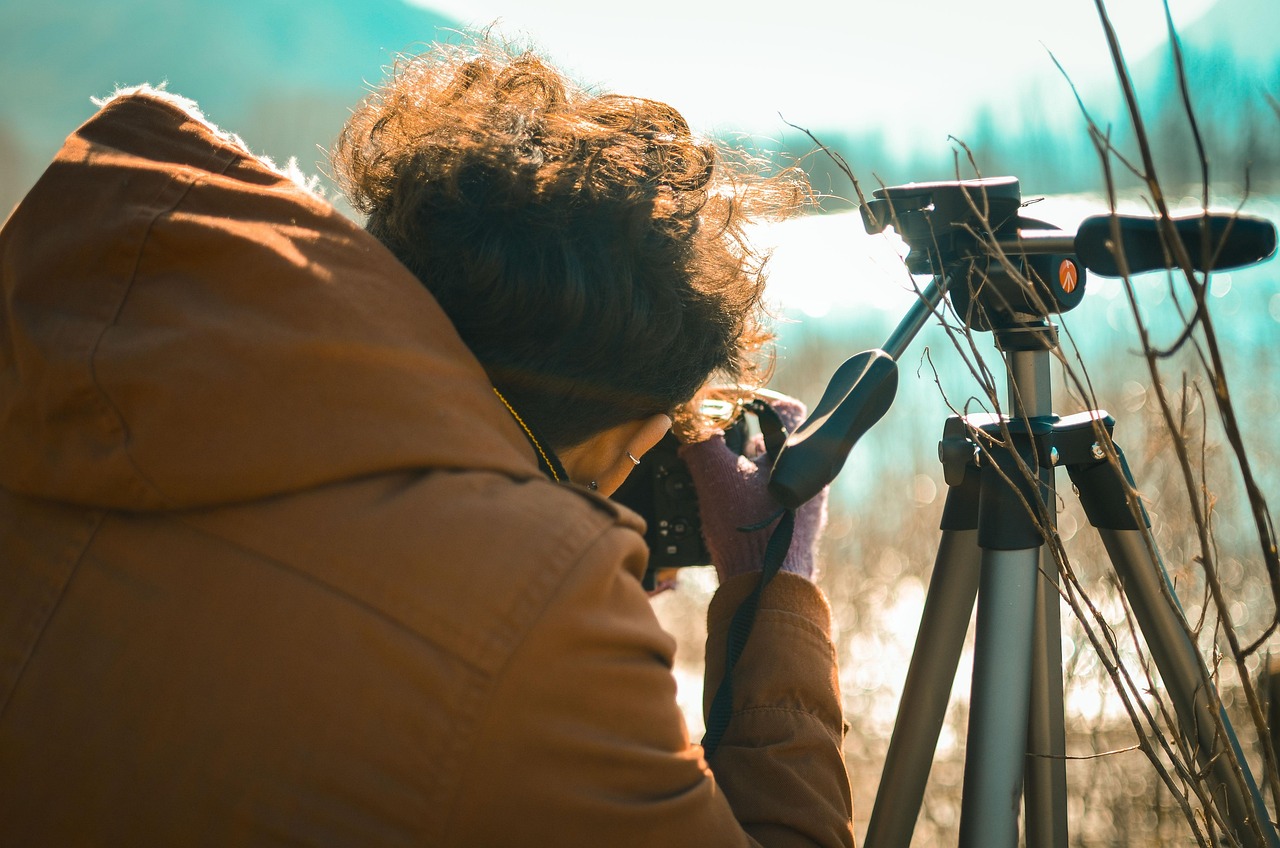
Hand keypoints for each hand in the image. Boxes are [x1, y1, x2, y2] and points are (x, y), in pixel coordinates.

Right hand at [677, 394, 827, 582]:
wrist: (767, 586)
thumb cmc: (747, 528)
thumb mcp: (713, 475)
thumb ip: (700, 439)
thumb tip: (688, 423)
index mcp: (798, 453)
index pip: (782, 406)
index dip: (751, 399)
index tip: (724, 405)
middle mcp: (808, 476)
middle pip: (772, 440)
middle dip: (737, 437)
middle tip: (710, 441)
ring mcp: (804, 505)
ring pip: (768, 471)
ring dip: (739, 468)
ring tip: (710, 474)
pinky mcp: (793, 529)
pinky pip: (768, 499)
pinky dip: (744, 494)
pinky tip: (722, 504)